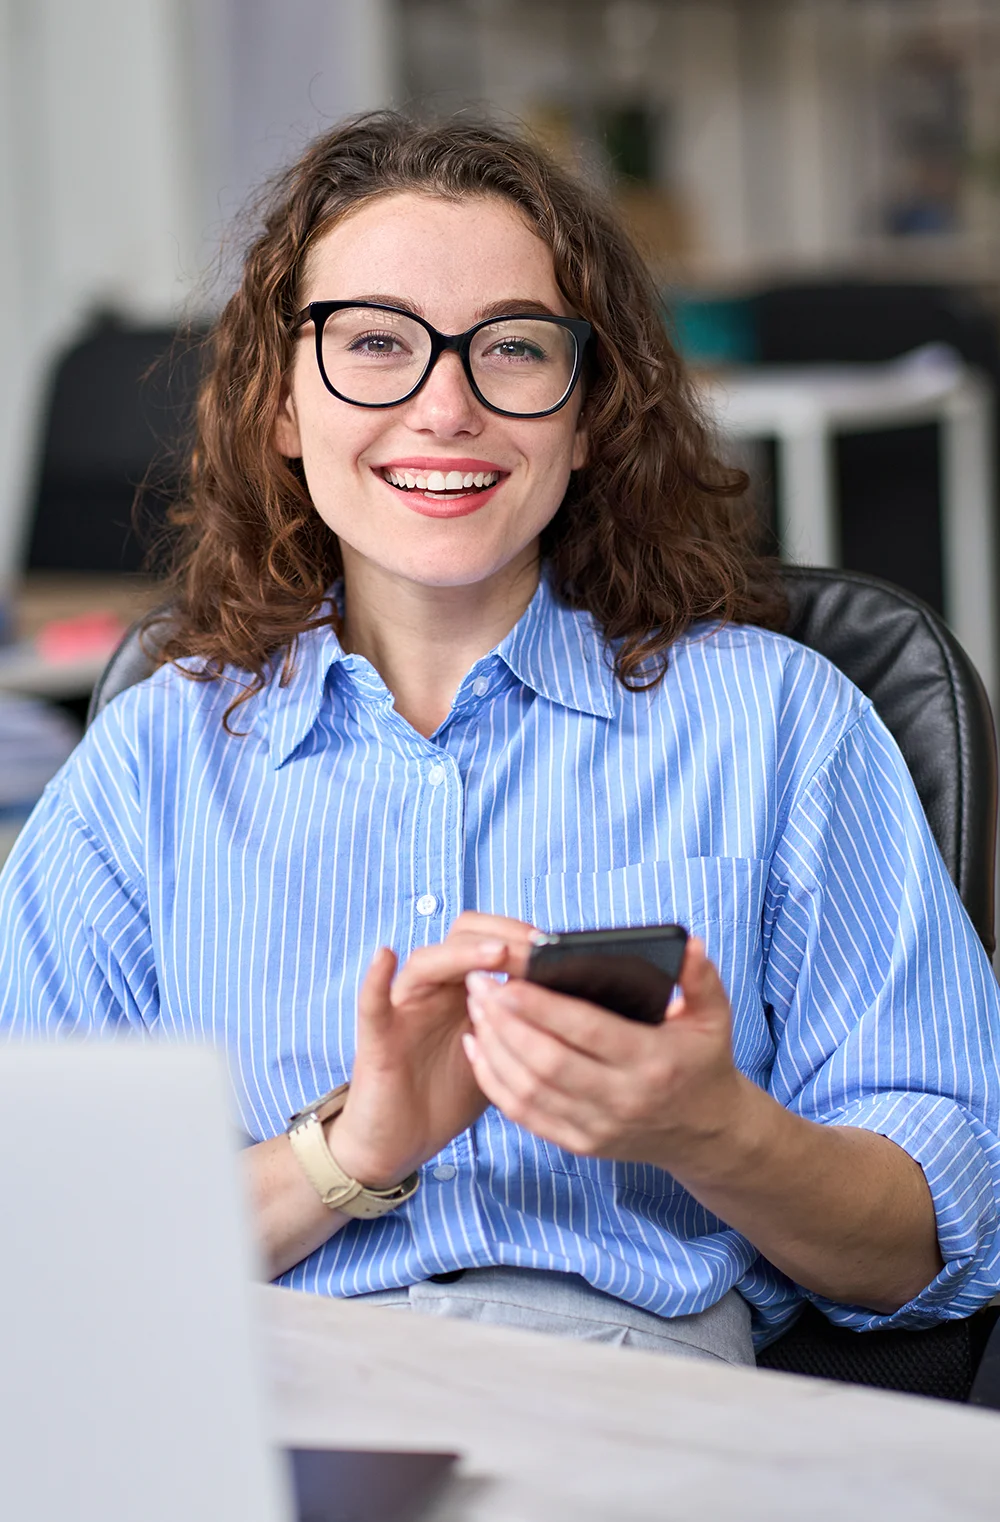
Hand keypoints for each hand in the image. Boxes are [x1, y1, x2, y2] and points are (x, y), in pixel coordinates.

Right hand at [328, 913, 538, 1189]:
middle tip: (535, 947)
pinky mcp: (377, 1040)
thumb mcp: (499, 1058)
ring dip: (462, 954)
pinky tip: (385, 957)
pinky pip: (371, 1004)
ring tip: (497, 952)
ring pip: (426, 963)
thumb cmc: (449, 1097)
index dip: (520, 936)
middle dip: (499, 936)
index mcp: (463, 991)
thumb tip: (575, 1010)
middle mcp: (433, 990)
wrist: (400, 1143)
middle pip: (459, 938)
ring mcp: (403, 1010)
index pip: (488, 941)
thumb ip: (522, 1030)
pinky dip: (375, 979)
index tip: (556, 944)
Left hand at [462, 937, 747, 1181]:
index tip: (508, 980)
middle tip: (479, 985)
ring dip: (494, 1048)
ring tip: (476, 1008)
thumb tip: (688, 943)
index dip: (542, 1008)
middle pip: (548, 1062)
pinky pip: (525, 1115)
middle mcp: (623, 1099)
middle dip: (506, 1022)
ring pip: (529, 1090)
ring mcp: (598, 1127)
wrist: (705, 1132)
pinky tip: (478, 1048)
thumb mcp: (713, 1016)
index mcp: (653, 1061)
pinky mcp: (579, 1144)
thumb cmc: (702, 1061)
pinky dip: (495, 1082)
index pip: (588, 1032)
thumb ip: (700, 977)